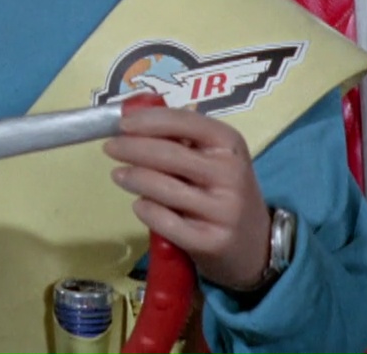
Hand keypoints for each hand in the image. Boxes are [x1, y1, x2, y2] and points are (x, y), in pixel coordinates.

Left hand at [101, 104, 271, 291]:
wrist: (256, 246)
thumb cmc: (224, 193)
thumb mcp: (216, 160)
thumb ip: (182, 140)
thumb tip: (132, 120)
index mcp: (230, 144)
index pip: (185, 122)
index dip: (149, 121)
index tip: (122, 123)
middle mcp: (231, 174)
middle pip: (170, 155)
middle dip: (132, 149)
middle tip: (110, 148)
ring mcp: (224, 210)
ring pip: (164, 188)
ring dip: (134, 178)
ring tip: (119, 175)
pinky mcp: (211, 242)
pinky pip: (166, 222)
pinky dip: (146, 210)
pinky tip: (138, 205)